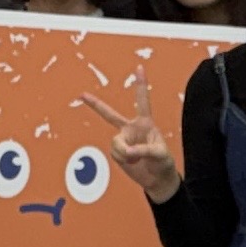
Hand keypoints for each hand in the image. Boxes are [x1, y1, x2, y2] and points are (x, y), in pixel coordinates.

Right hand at [82, 76, 181, 203]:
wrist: (157, 179)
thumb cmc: (163, 163)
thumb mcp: (160, 154)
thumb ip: (144, 149)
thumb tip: (127, 150)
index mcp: (145, 123)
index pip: (143, 101)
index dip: (141, 84)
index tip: (139, 67)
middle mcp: (131, 129)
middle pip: (110, 114)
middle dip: (96, 105)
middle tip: (82, 94)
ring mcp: (123, 140)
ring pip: (115, 142)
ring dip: (125, 152)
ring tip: (137, 159)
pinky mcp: (118, 152)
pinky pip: (114, 153)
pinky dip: (123, 158)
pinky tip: (132, 162)